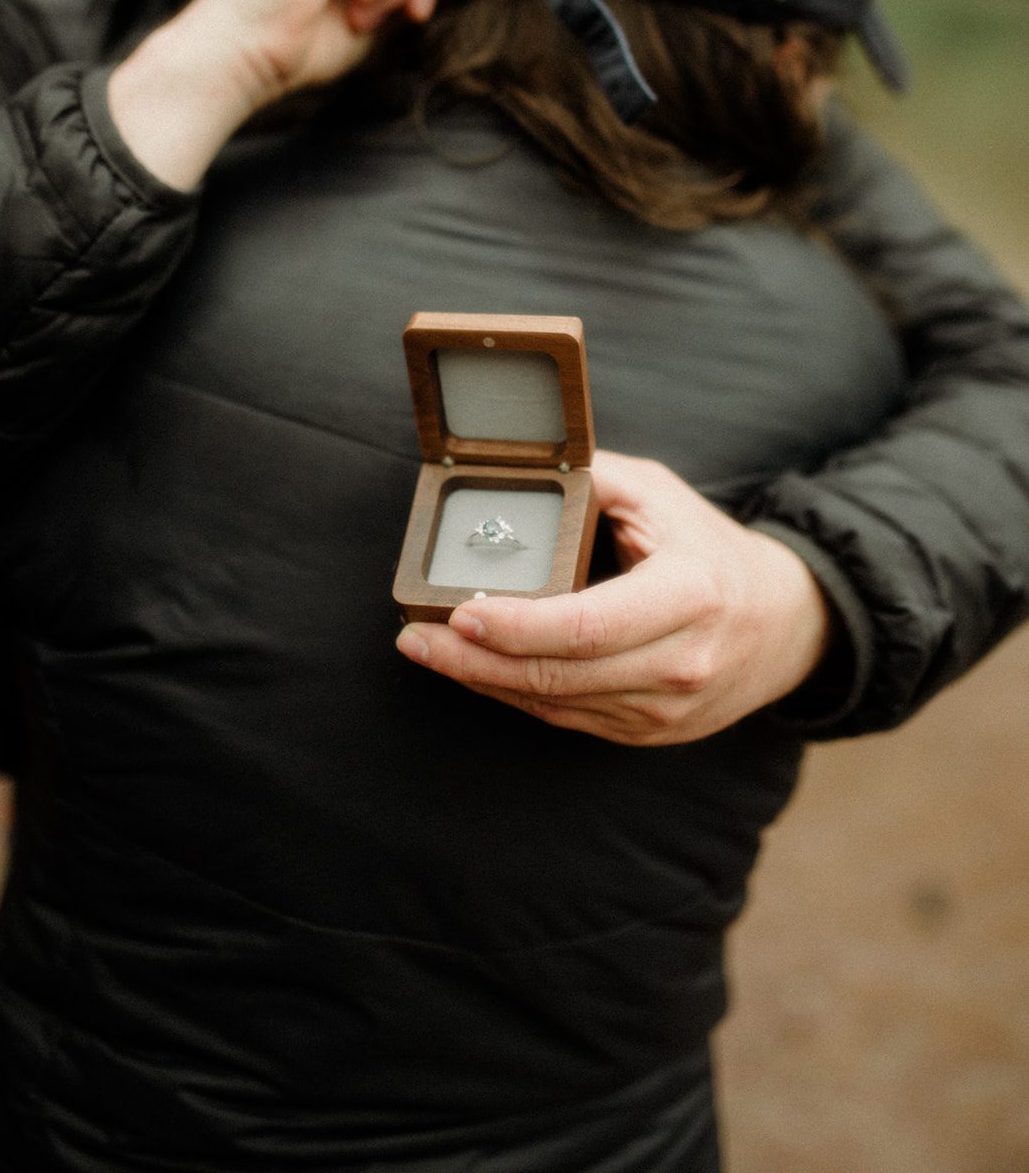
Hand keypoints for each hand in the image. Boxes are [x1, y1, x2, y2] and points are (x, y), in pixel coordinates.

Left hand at [395, 449, 832, 744]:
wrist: (784, 624)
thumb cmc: (708, 548)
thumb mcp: (661, 494)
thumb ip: (592, 478)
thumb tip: (515, 468)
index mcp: (690, 596)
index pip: (589, 626)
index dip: (518, 626)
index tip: (461, 613)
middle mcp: (681, 663)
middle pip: (560, 675)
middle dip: (475, 661)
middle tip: (415, 636)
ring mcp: (665, 709)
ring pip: (556, 702)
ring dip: (483, 681)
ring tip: (427, 649)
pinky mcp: (648, 732)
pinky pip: (567, 716)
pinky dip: (516, 693)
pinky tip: (475, 670)